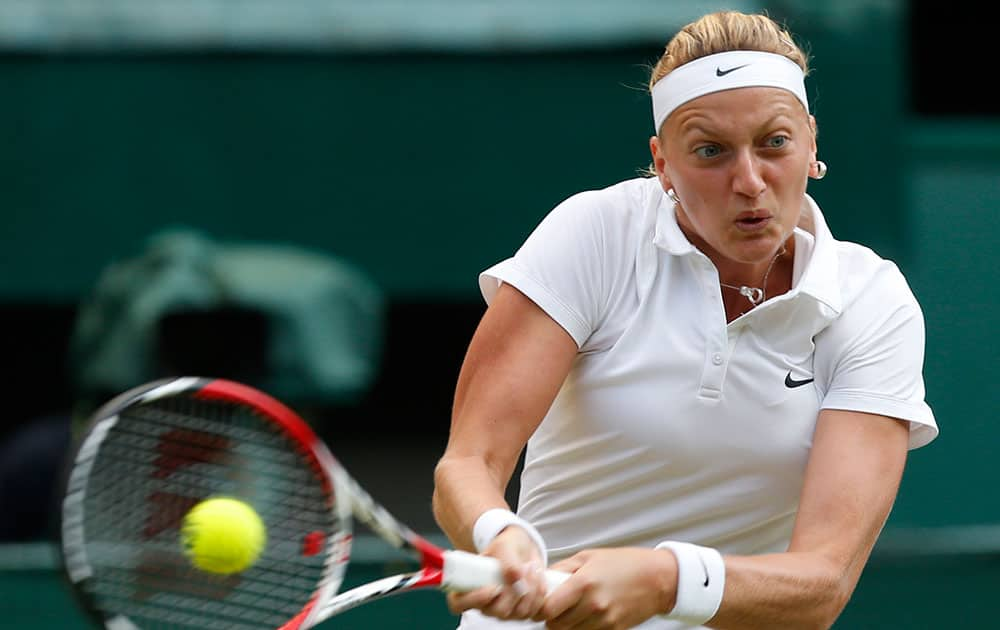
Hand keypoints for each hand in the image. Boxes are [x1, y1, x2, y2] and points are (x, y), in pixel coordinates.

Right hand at [446, 526, 547, 620]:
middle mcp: (485, 603)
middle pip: (497, 611)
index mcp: (469, 586)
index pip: (459, 603)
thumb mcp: (504, 545)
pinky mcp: (523, 611)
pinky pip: (535, 612)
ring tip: (530, 567)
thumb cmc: (507, 546)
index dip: (474, 599)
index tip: (493, 587)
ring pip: (520, 612)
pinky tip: (537, 577)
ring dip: (531, 588)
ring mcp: (505, 610)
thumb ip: (506, 561)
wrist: (524, 549)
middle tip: (521, 568)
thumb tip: (515, 577)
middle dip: (514, 590)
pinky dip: (540, 592)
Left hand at [534, 547, 677, 629]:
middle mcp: (593, 605)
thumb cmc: (624, 563)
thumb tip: (542, 579)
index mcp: (583, 583)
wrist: (658, 579)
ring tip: (572, 609)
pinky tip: (587, 614)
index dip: (540, 609)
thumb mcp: (589, 556)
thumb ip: (562, 569)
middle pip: (556, 625)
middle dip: (551, 618)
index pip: (548, 609)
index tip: (541, 603)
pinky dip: (583, 627)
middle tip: (555, 607)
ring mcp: (604, 620)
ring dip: (566, 624)